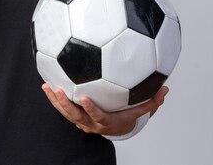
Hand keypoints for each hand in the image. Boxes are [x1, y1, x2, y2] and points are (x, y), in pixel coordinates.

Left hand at [41, 84, 168, 135]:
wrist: (116, 128)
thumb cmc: (127, 116)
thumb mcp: (140, 111)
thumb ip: (151, 101)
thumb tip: (165, 90)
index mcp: (106, 121)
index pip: (97, 116)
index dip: (90, 108)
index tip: (83, 97)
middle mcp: (91, 122)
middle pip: (75, 115)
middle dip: (66, 104)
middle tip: (58, 90)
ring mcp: (81, 120)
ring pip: (65, 112)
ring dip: (55, 100)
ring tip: (47, 86)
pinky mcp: (74, 115)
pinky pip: (62, 107)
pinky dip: (53, 98)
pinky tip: (46, 84)